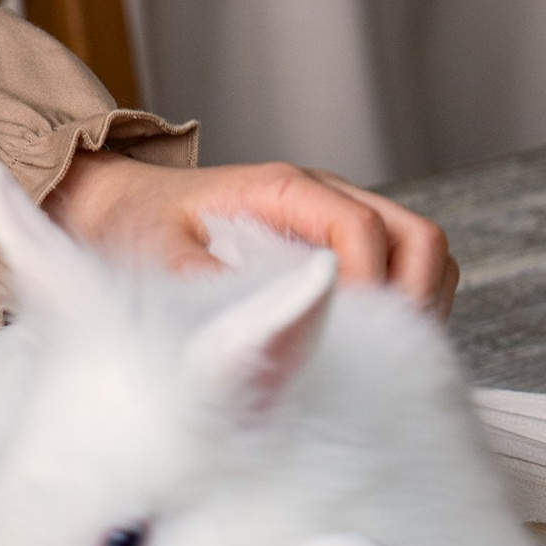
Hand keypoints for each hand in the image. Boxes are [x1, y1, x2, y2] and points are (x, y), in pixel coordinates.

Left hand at [47, 153, 455, 312]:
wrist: (123, 204)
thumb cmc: (141, 228)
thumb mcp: (164, 260)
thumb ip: (217, 290)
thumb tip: (272, 328)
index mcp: (283, 190)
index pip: (360, 231)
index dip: (369, 288)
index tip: (354, 338)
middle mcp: (323, 194)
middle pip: (416, 235)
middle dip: (415, 297)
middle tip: (390, 354)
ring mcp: (338, 213)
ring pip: (423, 249)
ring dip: (420, 300)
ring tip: (390, 352)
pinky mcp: (339, 238)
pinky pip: (405, 263)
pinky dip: (410, 299)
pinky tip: (378, 340)